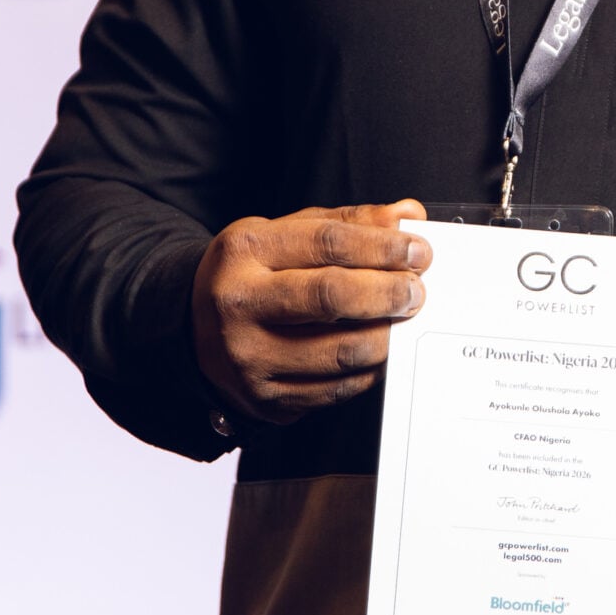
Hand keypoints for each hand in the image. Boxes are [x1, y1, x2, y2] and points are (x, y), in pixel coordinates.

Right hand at [192, 200, 429, 423]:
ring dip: (386, 336)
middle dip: (388, 293)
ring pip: (341, 351)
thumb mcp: (285, 235)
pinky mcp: (266, 398)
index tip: (419, 252)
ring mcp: (250, 357)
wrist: (196, 330)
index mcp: (245, 251)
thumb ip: (347, 223)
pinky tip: (376, 353)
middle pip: (331, 296)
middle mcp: (240, 304)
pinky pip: (337, 389)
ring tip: (401, 321)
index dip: (382, 248)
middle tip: (416, 291)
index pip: (327, 243)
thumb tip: (408, 216)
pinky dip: (368, 371)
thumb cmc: (252, 275)